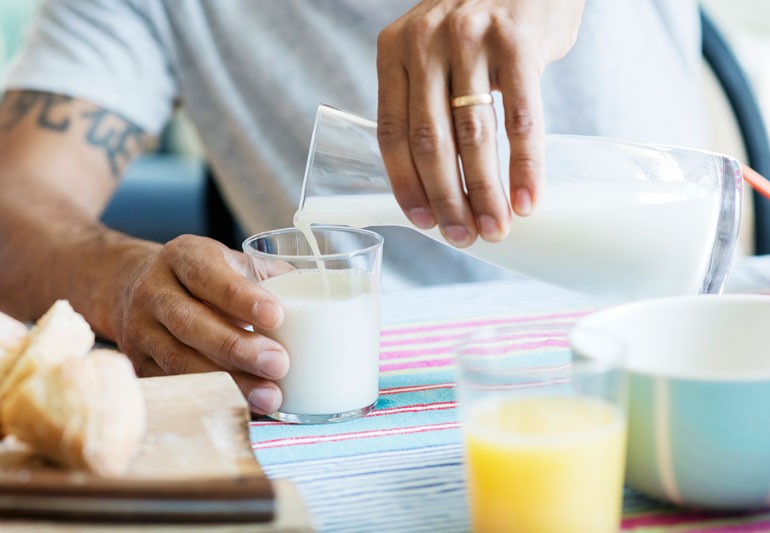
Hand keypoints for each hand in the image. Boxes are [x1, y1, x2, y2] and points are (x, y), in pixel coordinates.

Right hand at [113, 235, 288, 414]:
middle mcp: (153, 291)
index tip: (276, 316)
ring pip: (180, 360)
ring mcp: (139, 330)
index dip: (241, 297)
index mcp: (182, 256)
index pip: (208, 275)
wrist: (136, 288)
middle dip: (237, 347)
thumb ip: (268, 274)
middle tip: (279, 363)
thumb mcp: (229, 261)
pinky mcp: (138, 364)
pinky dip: (209, 397)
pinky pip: (173, 385)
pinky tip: (242, 406)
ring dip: (227, 381)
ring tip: (269, 396)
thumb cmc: (203, 276)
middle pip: (191, 323)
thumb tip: (316, 293)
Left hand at [377, 0, 584, 245]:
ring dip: (484, 192)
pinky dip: (525, 166)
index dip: (405, 185)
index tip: (422, 222)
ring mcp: (471, 40)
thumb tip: (434, 178)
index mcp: (396, 51)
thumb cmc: (482, 21)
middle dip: (446, 199)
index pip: (391, 133)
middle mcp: (426, 43)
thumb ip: (426, 97)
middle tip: (463, 237)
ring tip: (495, 228)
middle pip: (430, 142)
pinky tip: (527, 198)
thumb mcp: (436, 48)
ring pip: (472, 136)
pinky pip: (520, 119)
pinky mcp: (517, 42)